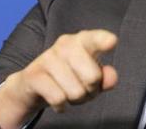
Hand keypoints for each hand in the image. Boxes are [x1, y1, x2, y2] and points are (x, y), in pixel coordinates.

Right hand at [0, 29, 118, 128]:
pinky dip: (61, 106)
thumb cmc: (68, 78)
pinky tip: (57, 100)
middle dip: (91, 91)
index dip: (103, 40)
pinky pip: (58, 98)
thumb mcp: (89, 77)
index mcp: (82, 41)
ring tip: (67, 92)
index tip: (112, 41)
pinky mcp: (33, 74)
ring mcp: (47, 58)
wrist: (32, 85)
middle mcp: (64, 44)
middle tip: (82, 88)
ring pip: (76, 92)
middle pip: (93, 77)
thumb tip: (111, 78)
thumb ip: (104, 78)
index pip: (95, 39)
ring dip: (75, 100)